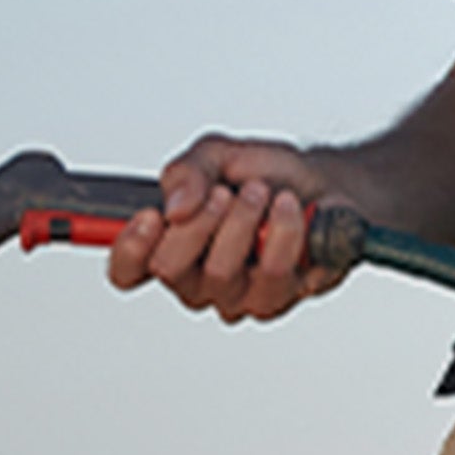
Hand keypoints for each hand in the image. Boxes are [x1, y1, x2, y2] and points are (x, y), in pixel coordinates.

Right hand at [102, 135, 346, 324]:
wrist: (327, 184)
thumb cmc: (268, 175)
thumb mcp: (219, 154)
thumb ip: (187, 172)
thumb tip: (174, 206)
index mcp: (169, 246)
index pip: (127, 270)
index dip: (130, 248)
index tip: (151, 215)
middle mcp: (197, 280)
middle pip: (170, 270)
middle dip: (200, 221)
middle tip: (223, 192)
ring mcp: (236, 296)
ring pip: (220, 273)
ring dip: (244, 221)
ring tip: (262, 193)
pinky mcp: (276, 299)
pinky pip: (271, 273)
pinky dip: (283, 231)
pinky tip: (290, 210)